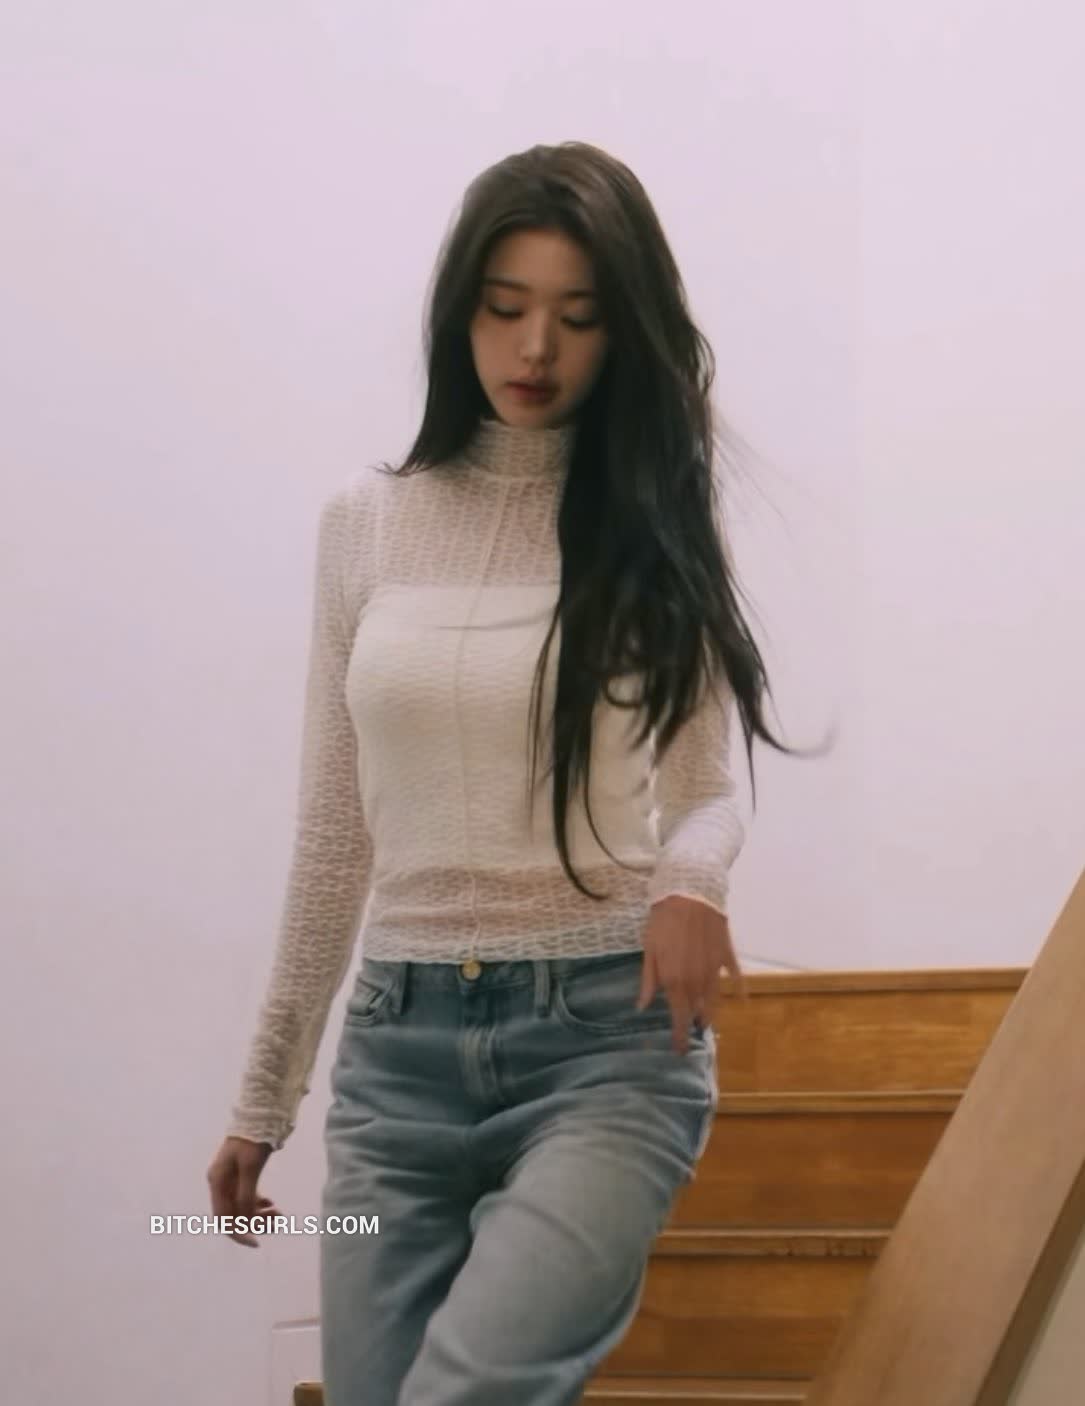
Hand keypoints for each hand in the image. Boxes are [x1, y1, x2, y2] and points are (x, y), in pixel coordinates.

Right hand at [206, 1136, 282, 1247]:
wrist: (259, 1114)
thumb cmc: (253, 1139)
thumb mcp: (251, 1168)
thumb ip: (245, 1195)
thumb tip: (244, 1222)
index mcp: (217, 1182)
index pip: (224, 1218)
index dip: (239, 1233)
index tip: (257, 1242)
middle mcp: (220, 1182)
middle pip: (233, 1213)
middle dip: (253, 1221)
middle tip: (277, 1221)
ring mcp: (229, 1178)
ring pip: (241, 1206)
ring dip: (258, 1213)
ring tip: (278, 1213)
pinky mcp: (240, 1173)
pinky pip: (247, 1196)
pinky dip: (258, 1202)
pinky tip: (271, 1204)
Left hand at [637, 896, 746, 1053]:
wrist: (690, 894)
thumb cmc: (663, 921)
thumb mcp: (649, 950)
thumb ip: (648, 981)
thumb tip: (641, 1007)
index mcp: (675, 982)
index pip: (679, 1018)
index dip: (679, 1036)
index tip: (679, 1050)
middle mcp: (697, 981)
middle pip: (699, 1013)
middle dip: (695, 1026)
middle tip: (692, 1033)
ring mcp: (715, 970)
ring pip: (716, 1001)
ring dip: (712, 1013)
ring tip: (707, 1021)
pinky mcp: (727, 956)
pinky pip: (736, 978)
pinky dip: (739, 990)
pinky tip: (741, 998)